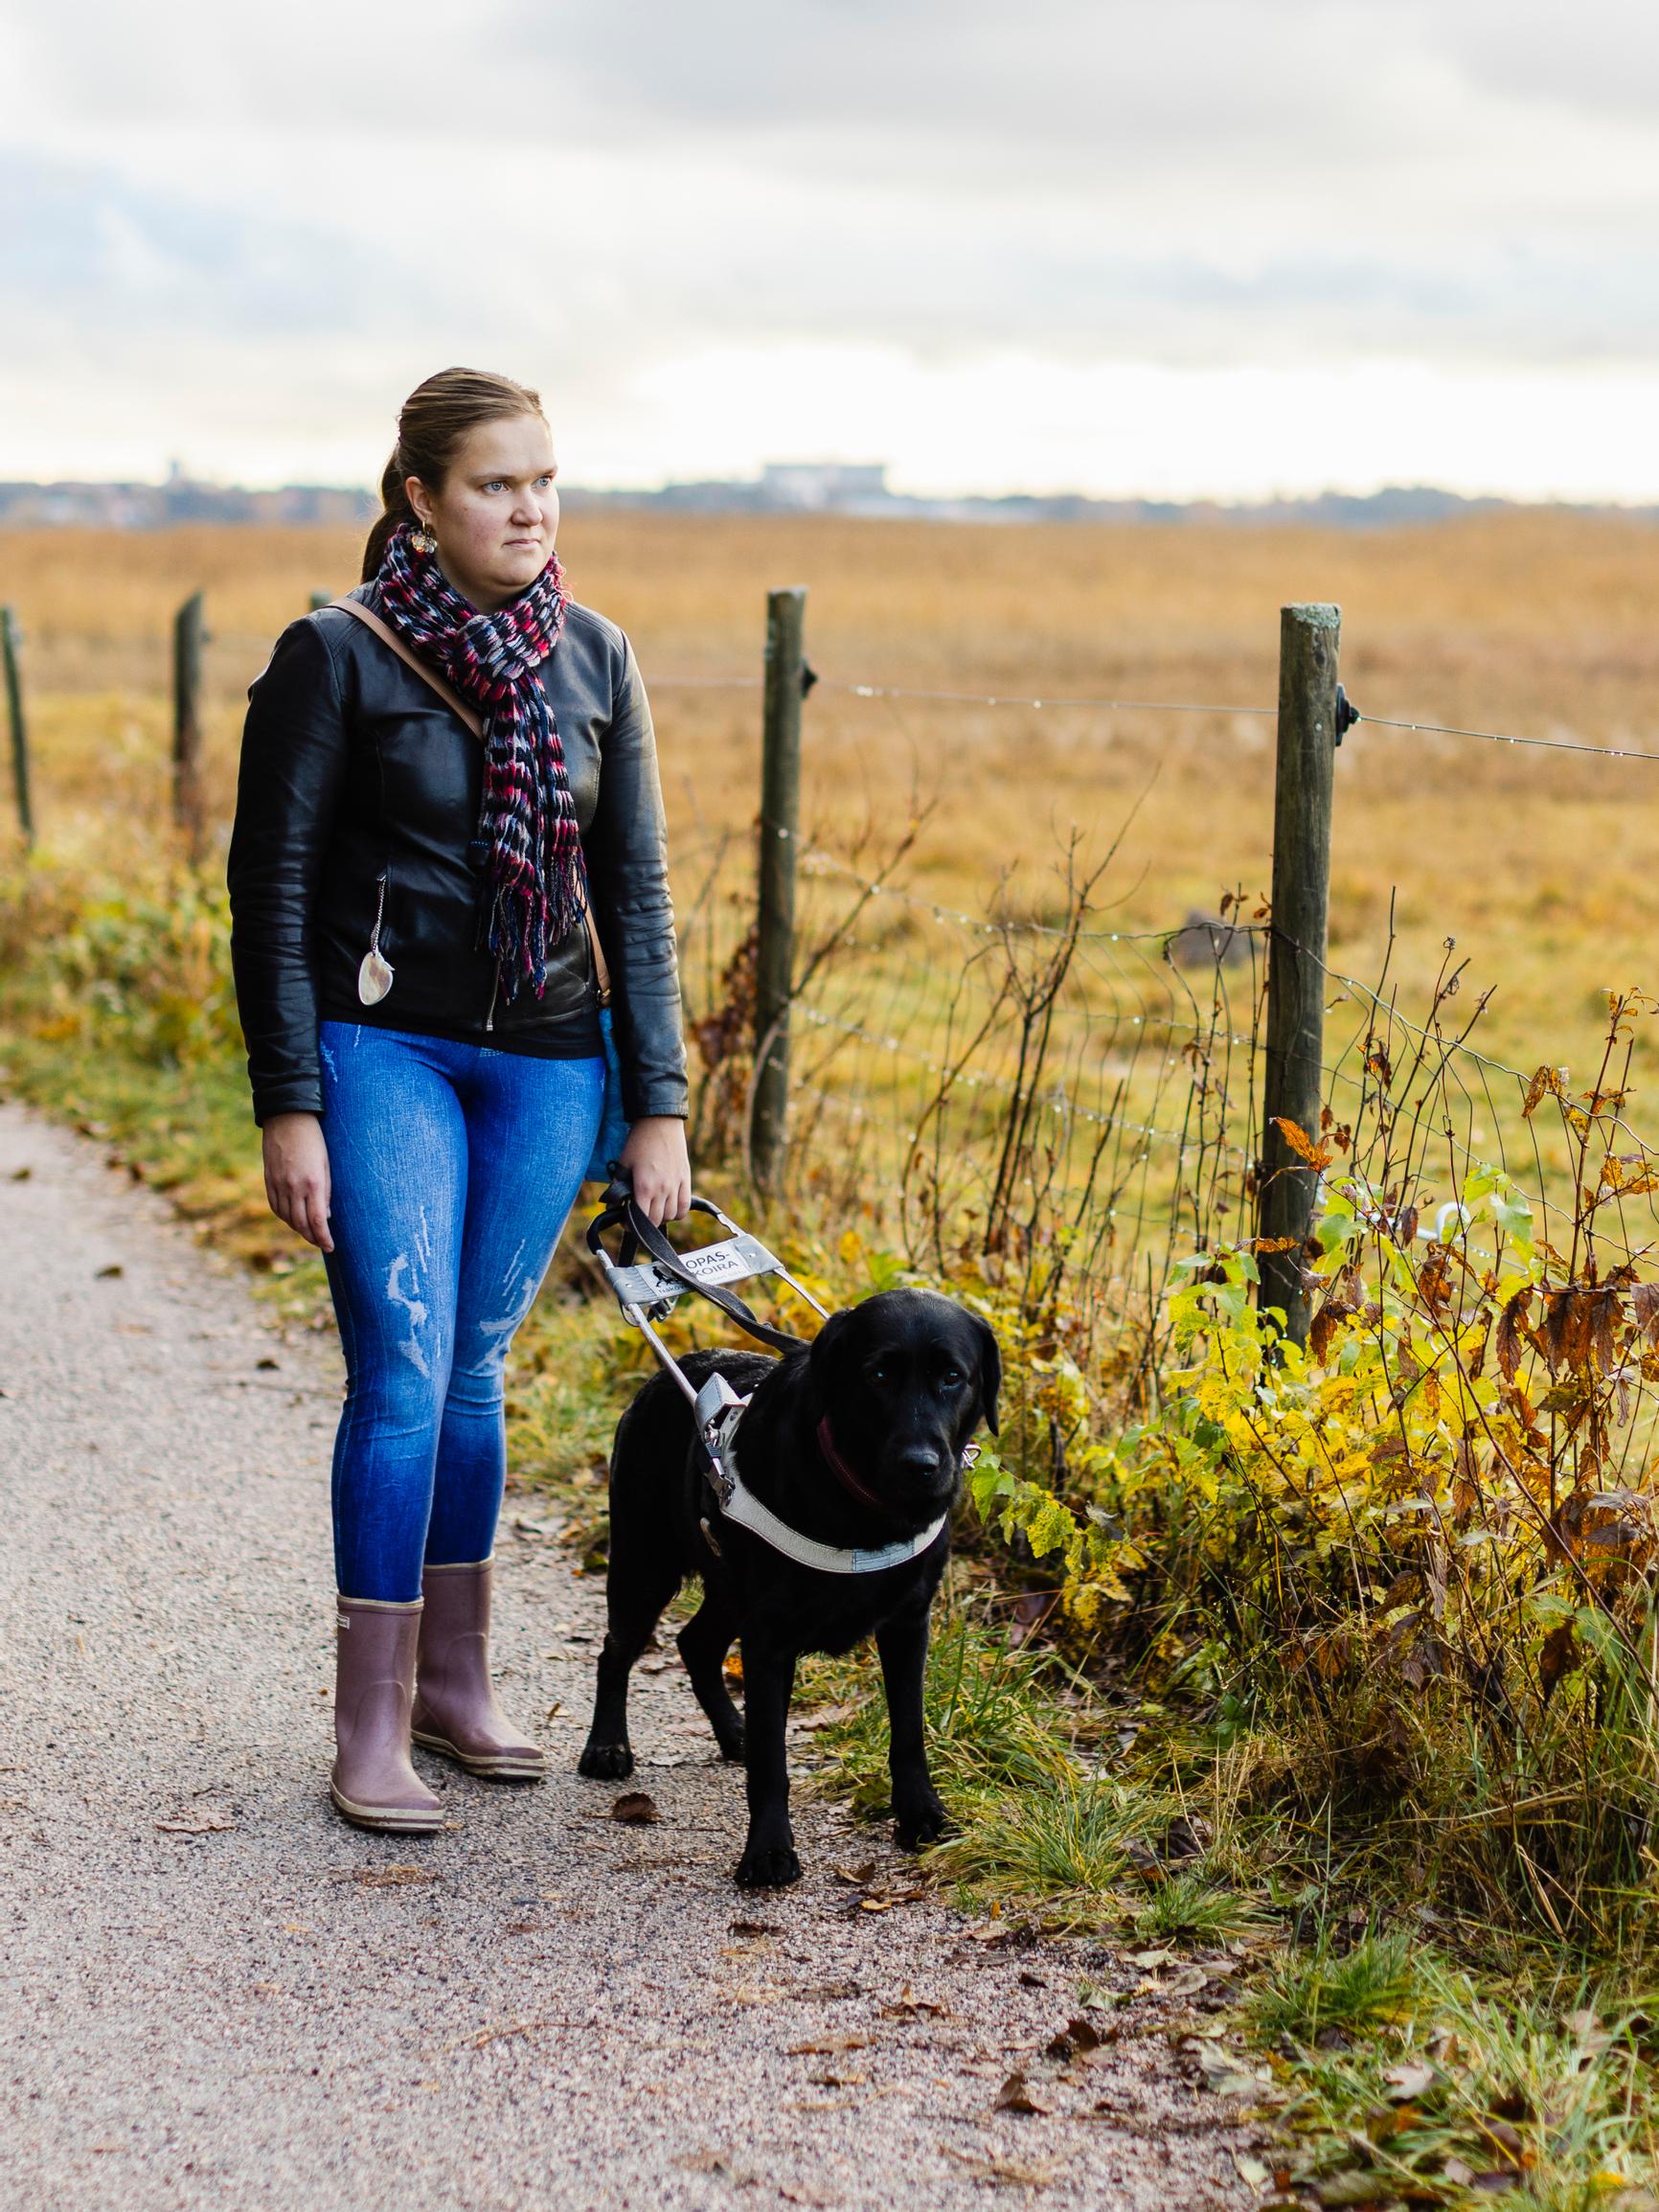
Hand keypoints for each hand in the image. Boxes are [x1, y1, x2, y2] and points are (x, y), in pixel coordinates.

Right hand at [262, 1112, 333, 1252]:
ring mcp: (278, 1184)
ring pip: (287, 1217)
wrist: (287, 1118)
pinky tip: (292, 1220)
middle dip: (312, 1237)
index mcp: (313, 1183)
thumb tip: (325, 1216)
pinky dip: (284, 1217)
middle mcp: (294, 1187)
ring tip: (309, 1233)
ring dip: (298, 1229)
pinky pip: (275, 1206)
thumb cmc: (314, 1139)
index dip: (324, 1237)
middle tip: (321, 1244)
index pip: (318, 1220)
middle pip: (301, 1223)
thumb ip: (326, 1192)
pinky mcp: (268, 1180)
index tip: (330, 1247)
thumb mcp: (326, 1164)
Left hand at [619, 1116, 690, 1224]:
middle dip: (645, 1224)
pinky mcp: (685, 1179)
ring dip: (661, 1218)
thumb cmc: (638, 1142)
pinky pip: (685, 1206)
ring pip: (671, 1216)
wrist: (660, 1123)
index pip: (641, 1219)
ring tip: (653, 1211)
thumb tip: (612, 1207)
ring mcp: (676, 1185)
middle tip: (638, 1218)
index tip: (627, 1223)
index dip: (632, 1226)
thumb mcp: (623, 1164)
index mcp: (644, 1186)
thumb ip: (618, 1187)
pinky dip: (678, 1213)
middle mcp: (662, 1189)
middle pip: (656, 1220)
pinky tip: (669, 1209)